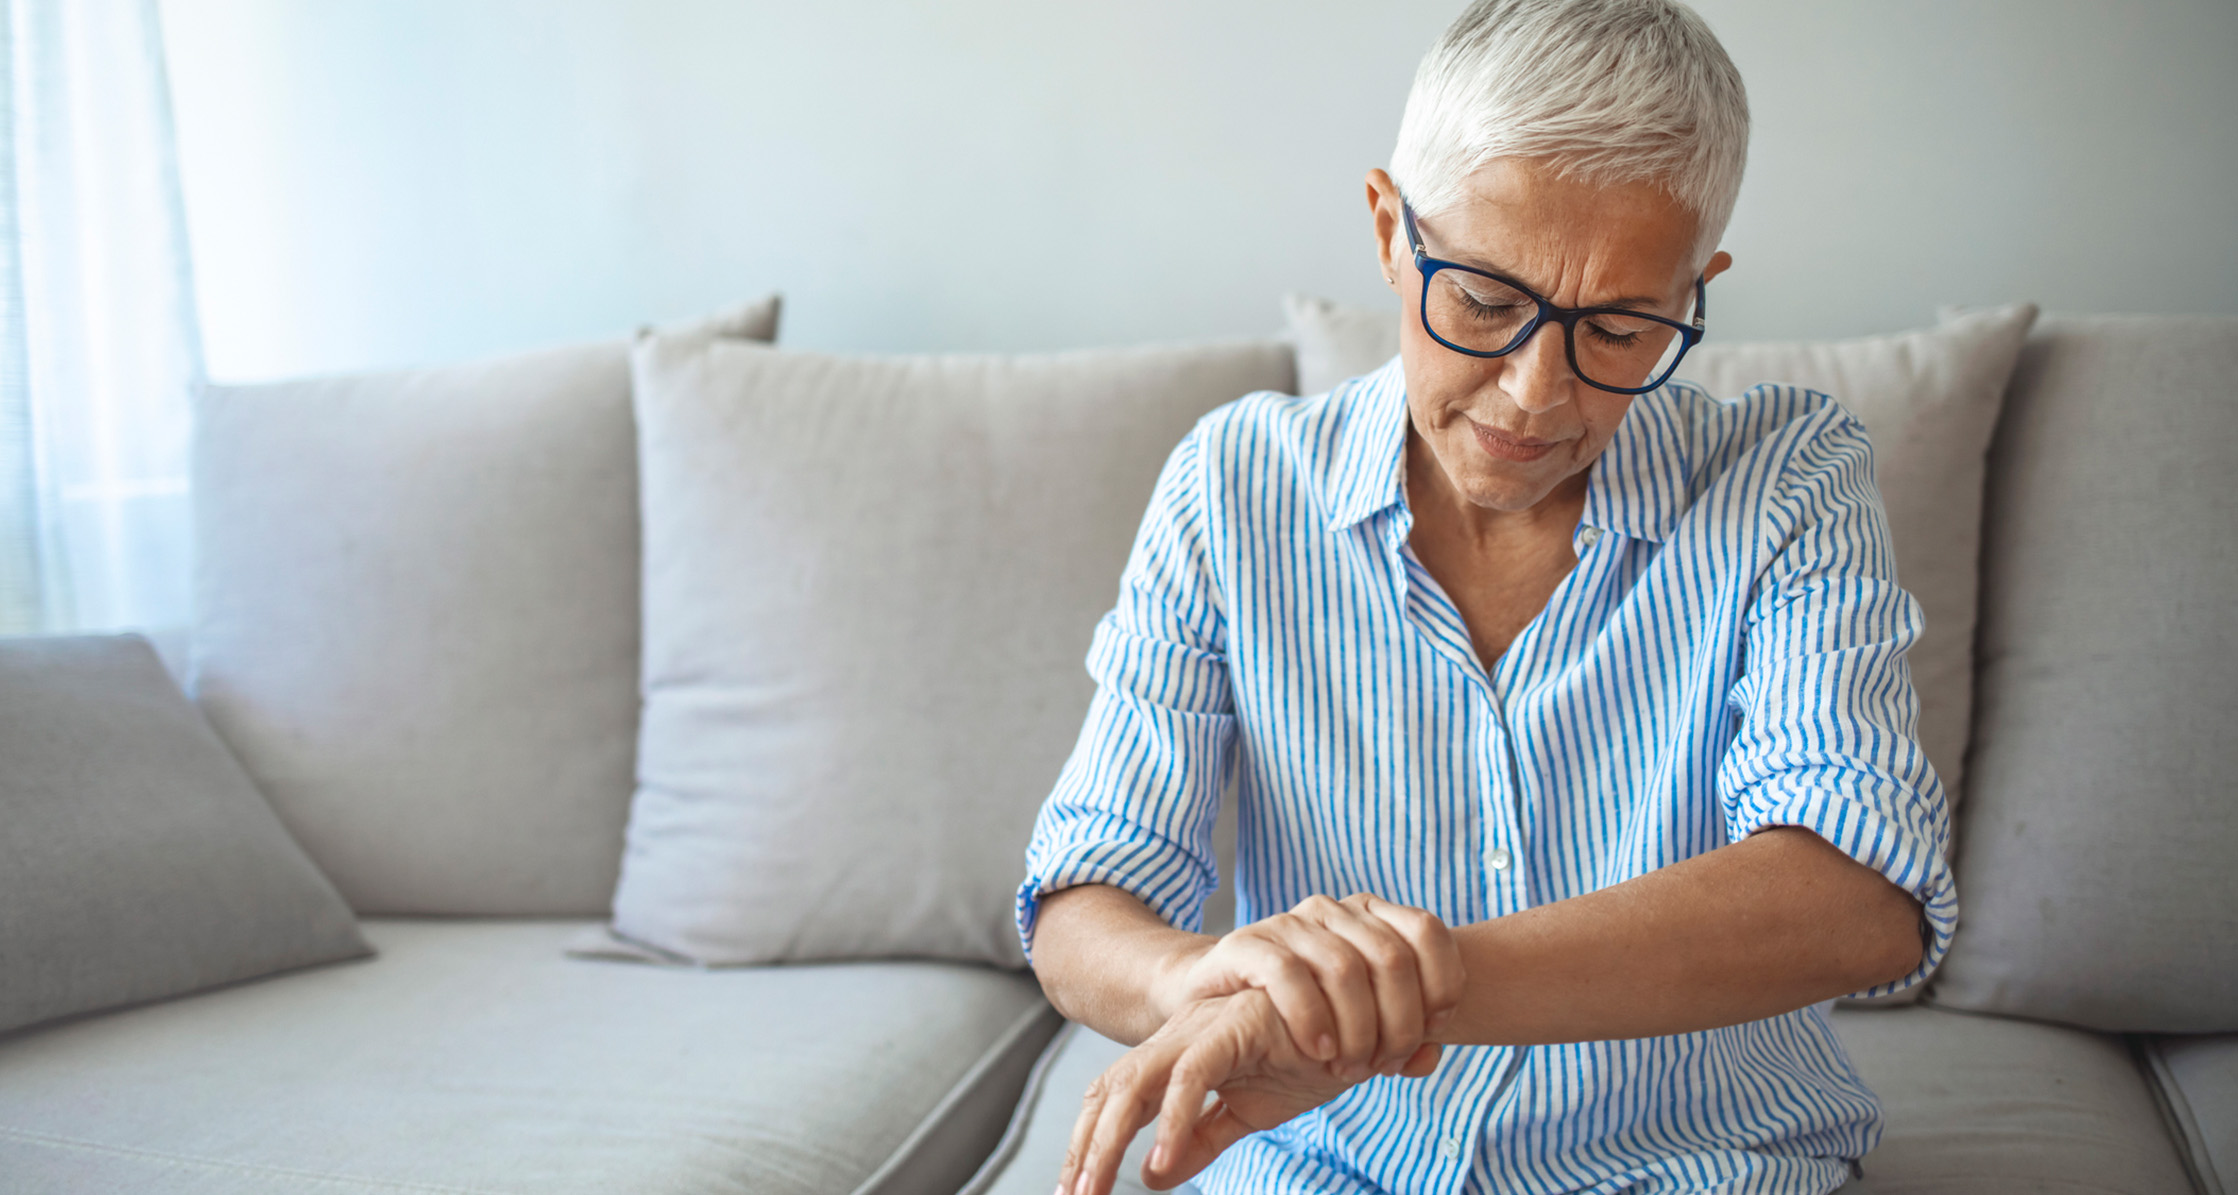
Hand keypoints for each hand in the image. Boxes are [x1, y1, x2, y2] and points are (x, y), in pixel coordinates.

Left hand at [1059, 989, 1441, 1194]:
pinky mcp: (1234, 1027)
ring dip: (1109, 1138)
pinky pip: (1193, 1074)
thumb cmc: (1302, 1060)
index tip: (1074, 1192)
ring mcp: (1201, 1031)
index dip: (1088, 1144)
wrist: (1359, 1023)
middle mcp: (1178, 1041)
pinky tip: (1162, 1158)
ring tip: (1096, 1188)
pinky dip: (1174, 1118)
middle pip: (1110, 1091)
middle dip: (1084, 1147)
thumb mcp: (1243, 1113)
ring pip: (1135, 1083)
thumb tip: (1151, 1174)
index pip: (1113, 1101)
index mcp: (1175, 1058)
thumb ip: (1198, 1140)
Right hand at [1151, 893, 1463, 1083]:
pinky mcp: (1246, 945)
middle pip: (1393, 958)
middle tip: (1384, 1065)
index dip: (1442, 984)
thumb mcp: (1360, 1030)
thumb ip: (1400, 1042)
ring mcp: (1288, 924)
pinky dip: (1311, 1018)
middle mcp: (1332, 911)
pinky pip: (1287, 974)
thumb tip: (1432, 1056)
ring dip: (1357, 1030)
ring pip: (1345, 968)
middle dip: (1399, 1023)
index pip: (1427, 931)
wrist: (1213, 1008)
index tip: (1433, 1030)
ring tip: (1349, 1068)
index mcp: (1368, 916)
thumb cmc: (1298, 1019)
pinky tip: (1317, 1050)